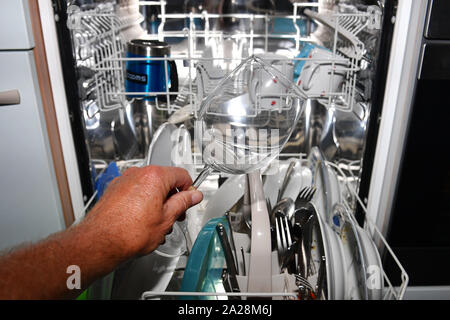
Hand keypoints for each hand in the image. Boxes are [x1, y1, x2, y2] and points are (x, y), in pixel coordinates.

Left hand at [83, 165, 202, 257]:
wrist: (100, 242)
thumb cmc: (128, 233)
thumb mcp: (166, 219)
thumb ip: (183, 203)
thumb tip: (193, 196)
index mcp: (154, 176)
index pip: (182, 175)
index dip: (189, 189)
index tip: (189, 199)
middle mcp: (138, 173)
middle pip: (165, 179)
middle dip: (173, 198)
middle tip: (176, 214)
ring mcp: (124, 180)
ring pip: (150, 186)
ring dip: (158, 202)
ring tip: (157, 222)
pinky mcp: (114, 189)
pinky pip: (136, 191)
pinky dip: (143, 202)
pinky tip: (142, 220)